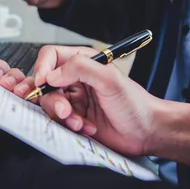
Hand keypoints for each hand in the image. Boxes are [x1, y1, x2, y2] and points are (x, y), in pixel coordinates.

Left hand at [0, 58, 35, 120]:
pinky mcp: (27, 108)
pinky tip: (29, 99)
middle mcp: (3, 87)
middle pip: (13, 73)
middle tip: (5, 84)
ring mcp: (16, 97)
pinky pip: (35, 97)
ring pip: (26, 83)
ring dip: (24, 85)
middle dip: (11, 77)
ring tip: (18, 93)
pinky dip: (35, 95)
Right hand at [34, 46, 189, 164]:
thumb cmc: (135, 104)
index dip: (42, 68)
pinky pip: (58, 121)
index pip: (51, 56)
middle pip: (45, 83)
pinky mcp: (74, 118)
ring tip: (78, 122)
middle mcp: (76, 79)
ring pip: (49, 104)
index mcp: (84, 62)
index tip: (43, 82)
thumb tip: (52, 73)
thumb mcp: (109, 79)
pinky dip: (68, 126)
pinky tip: (86, 127)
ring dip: (61, 115)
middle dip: (52, 99)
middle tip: (65, 110)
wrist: (146, 132)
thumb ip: (80, 68)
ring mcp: (74, 100)